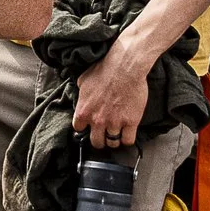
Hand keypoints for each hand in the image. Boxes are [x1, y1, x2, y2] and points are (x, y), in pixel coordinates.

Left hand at [72, 33, 153, 148]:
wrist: (125, 66)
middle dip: (99, 139)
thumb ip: (81, 94)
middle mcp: (97, 121)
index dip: (84, 127)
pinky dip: (127, 139)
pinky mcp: (131, 122)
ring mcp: (114, 123)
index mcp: (83, 111)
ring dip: (114, 140)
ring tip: (116, 134)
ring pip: (112, 143)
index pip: (78, 129)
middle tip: (103, 135)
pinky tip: (127, 134)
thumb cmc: (105, 69)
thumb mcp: (84, 80)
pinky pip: (128, 140)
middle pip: (96, 142)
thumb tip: (81, 97)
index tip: (89, 126)